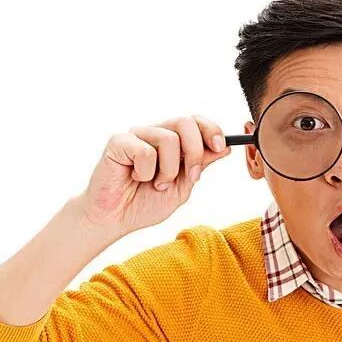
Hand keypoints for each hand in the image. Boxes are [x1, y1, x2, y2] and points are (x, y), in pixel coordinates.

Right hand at [74, 115, 230, 234]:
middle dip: (195, 152)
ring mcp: (137, 135)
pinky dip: (146, 172)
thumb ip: (200, 165)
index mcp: (173, 141)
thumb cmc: (145, 203)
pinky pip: (145, 151)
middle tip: (190, 176)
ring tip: (157, 184)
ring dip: (168, 170)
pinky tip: (136, 178)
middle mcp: (155, 133)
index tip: (220, 147)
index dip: (211, 130)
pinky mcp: (118, 142)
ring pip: (168, 138)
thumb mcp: (182, 186)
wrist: (116, 220)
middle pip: (185, 122)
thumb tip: (224, 147)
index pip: (195, 122)